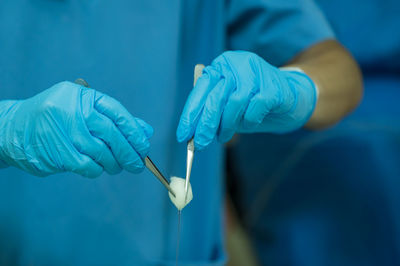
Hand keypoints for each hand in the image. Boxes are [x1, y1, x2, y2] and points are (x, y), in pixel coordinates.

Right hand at [0, 81, 152, 177]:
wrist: (12, 130)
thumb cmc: (56, 119)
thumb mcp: (82, 110)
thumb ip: (113, 119)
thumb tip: (146, 132)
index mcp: (81, 96)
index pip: (117, 113)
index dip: (134, 131)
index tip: (144, 145)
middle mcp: (72, 111)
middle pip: (112, 134)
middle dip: (130, 152)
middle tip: (138, 164)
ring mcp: (64, 132)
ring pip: (102, 152)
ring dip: (115, 163)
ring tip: (118, 167)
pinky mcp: (57, 153)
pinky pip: (88, 166)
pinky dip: (98, 170)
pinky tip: (99, 168)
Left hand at [176, 51, 316, 149]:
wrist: (291, 97)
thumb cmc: (253, 102)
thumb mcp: (227, 105)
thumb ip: (210, 110)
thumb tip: (191, 130)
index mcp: (221, 66)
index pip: (201, 90)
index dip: (190, 114)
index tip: (183, 136)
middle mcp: (236, 64)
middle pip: (215, 97)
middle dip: (206, 125)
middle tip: (200, 144)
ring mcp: (256, 72)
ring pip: (234, 103)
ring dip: (228, 125)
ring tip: (225, 136)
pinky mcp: (273, 85)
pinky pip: (254, 108)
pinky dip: (250, 120)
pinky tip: (250, 122)